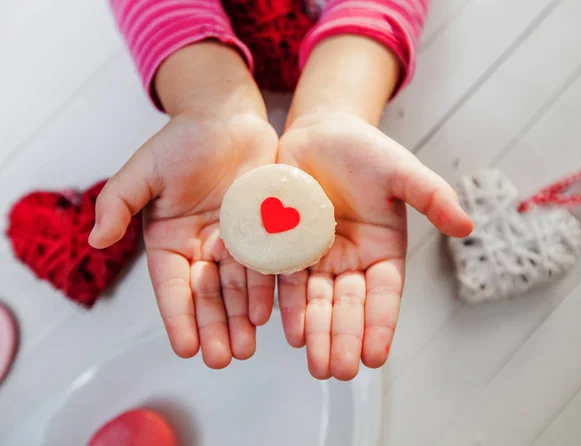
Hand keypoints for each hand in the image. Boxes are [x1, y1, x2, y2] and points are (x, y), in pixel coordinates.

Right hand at [89, 43, 278, 368]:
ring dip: (242, 318)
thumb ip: (118, 202)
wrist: (228, 117)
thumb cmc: (183, 140)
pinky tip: (271, 312)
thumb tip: (95, 238)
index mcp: (171, 240)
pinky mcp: (265, 230)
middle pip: (208, 295)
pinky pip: (267, 264)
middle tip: (224, 359)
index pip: (172, 286)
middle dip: (215, 327)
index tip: (186, 348)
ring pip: (238, 287)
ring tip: (248, 346)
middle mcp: (202, 247)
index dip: (178, 317)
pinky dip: (268, 289)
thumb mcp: (144, 170)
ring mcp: (236, 242)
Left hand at [277, 112, 472, 379]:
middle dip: (344, 339)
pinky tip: (289, 332)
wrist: (320, 133)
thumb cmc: (365, 150)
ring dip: (316, 333)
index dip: (380, 325)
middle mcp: (351, 261)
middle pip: (348, 306)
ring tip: (315, 365)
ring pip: (317, 301)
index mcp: (383, 250)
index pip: (384, 295)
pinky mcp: (288, 248)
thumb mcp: (402, 172)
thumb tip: (467, 226)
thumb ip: (432, 197)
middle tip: (338, 371)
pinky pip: (288, 280)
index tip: (375, 357)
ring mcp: (319, 257)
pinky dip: (289, 306)